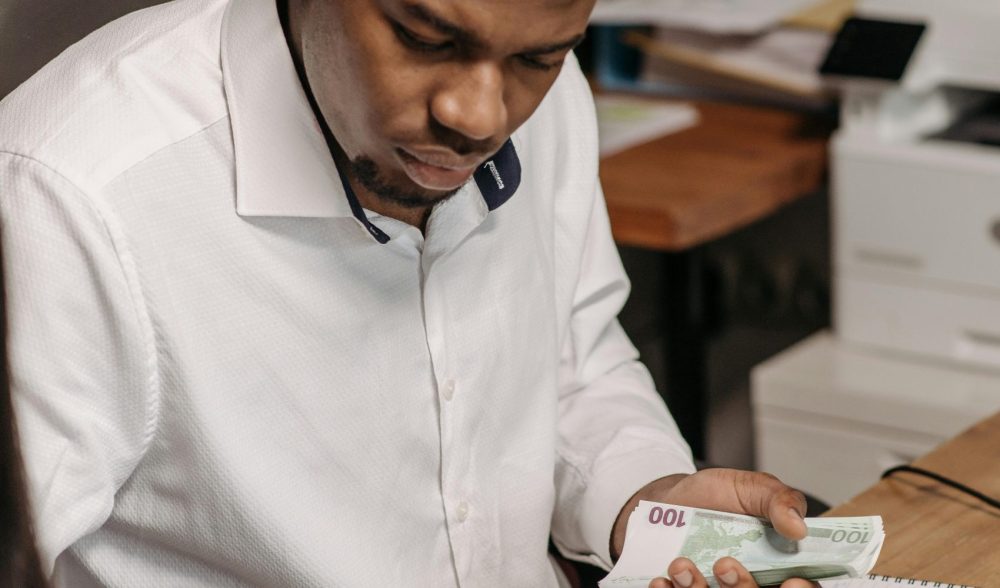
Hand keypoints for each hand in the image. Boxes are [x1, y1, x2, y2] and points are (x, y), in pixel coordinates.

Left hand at [610, 468, 815, 587]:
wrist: (670, 497)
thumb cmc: (717, 496)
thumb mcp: (752, 487)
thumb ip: (781, 500)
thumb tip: (798, 528)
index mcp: (777, 564)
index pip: (798, 586)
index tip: (790, 581)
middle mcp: (749, 584)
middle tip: (724, 564)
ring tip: (681, 565)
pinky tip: (661, 580)